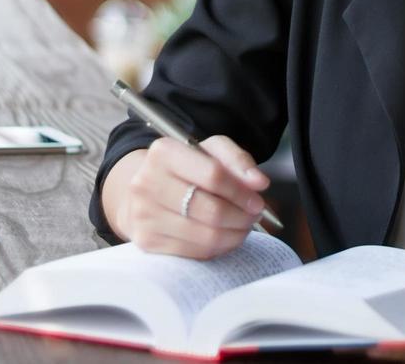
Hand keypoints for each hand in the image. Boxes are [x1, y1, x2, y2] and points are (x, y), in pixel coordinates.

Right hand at [114, 136, 270, 258]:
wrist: (145, 190)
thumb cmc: (184, 169)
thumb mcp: (210, 151)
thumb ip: (238, 160)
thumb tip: (259, 182)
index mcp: (164, 153)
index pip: (213, 175)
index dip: (241, 192)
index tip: (257, 200)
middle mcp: (147, 183)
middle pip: (211, 210)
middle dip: (242, 217)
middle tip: (253, 216)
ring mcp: (145, 215)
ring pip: (206, 235)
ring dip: (234, 235)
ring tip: (242, 226)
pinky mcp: (147, 242)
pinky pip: (195, 253)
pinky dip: (218, 248)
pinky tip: (224, 237)